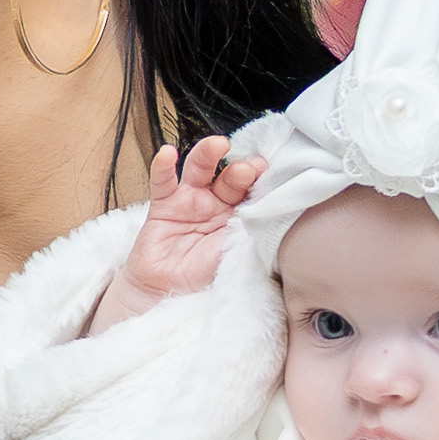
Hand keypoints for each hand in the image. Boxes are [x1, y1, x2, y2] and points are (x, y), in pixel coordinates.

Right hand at [89, 139, 269, 332]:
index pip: (252, 190)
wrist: (167, 294)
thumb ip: (252, 230)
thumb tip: (275, 208)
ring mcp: (189, 201)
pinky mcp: (163, 206)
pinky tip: (168, 153)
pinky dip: (163, 166)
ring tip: (218, 145)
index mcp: (239, 214)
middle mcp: (216, 203)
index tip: (273, 172)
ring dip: (208, 154)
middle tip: (251, 168)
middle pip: (229, 177)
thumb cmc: (205, 275)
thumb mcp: (238, 252)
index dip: (261, 180)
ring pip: (199, 170)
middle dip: (241, 170)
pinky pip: (162, 182)